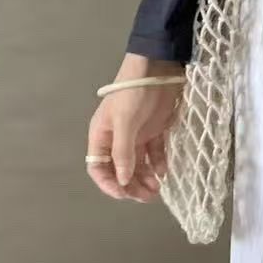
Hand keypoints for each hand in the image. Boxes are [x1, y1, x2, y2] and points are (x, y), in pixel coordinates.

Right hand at [86, 52, 184, 201]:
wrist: (156, 65)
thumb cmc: (133, 93)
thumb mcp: (124, 122)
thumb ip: (123, 152)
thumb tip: (122, 181)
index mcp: (102, 135)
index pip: (99, 167)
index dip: (109, 183)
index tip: (123, 194)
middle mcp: (117, 138)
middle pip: (120, 169)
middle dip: (130, 185)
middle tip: (146, 197)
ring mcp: (136, 134)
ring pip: (138, 164)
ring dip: (145, 178)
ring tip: (156, 190)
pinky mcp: (154, 129)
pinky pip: (154, 153)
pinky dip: (158, 164)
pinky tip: (164, 172)